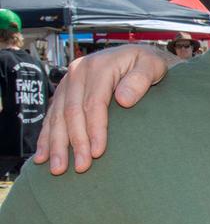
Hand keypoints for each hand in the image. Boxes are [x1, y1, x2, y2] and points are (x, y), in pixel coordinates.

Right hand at [34, 45, 170, 174]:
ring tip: (58, 168)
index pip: (94, 104)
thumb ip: (141, 80)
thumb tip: (123, 100)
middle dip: (75, 143)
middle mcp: (78, 72)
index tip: (97, 152)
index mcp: (99, 66)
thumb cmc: (148, 63)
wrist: (136, 55)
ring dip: (56, 144)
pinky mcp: (64, 91)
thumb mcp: (153, 65)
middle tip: (81, 167)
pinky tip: (42, 156)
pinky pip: (52, 115)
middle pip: (72, 113)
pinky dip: (46, 136)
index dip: (94, 129)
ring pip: (58, 116)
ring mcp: (68, 81)